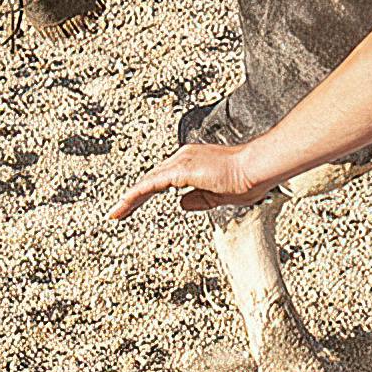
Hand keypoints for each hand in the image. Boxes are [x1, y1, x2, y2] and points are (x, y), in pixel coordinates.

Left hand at [109, 135, 267, 217]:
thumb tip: (180, 204)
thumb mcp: (218, 196)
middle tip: (117, 213)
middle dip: (132, 198)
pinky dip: (136, 194)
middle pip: (150, 180)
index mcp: (192, 163)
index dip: (147, 194)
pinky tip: (125, 204)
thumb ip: (199, 199)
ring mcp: (181, 161)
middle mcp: (183, 158)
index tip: (134, 207)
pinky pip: (151, 184)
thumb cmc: (247, 180)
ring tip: (114, 214)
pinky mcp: (181, 170)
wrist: (256, 169)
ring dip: (129, 198)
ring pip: (147, 182)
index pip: (162, 180)